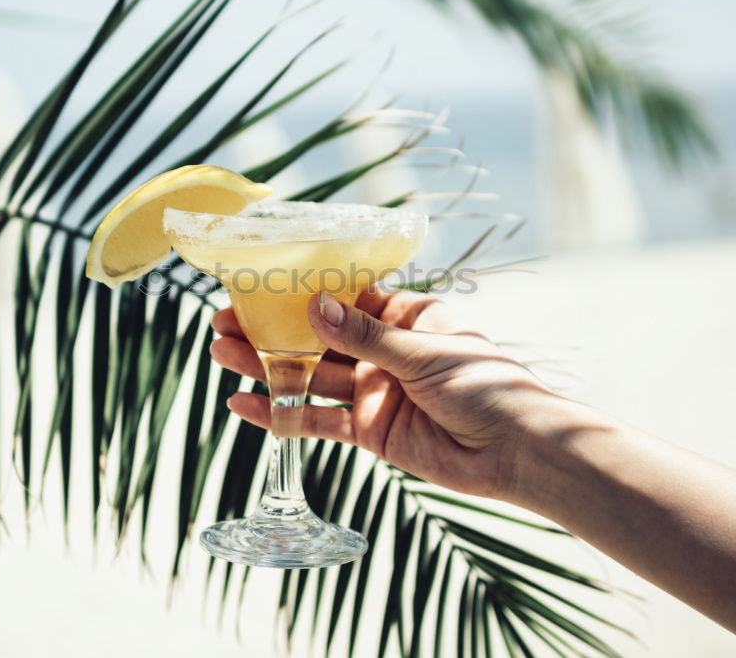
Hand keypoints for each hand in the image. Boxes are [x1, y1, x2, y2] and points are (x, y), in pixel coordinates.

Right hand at [210, 289, 570, 499]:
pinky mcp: (368, 430)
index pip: (342, 297)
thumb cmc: (484, 385)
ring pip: (309, 376)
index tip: (258, 284)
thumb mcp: (422, 353)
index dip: (300, 291)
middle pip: (316, 337)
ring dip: (266, 368)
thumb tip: (314, 305)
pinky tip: (246, 405)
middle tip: (223, 322)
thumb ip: (364, 336)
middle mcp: (382, 351)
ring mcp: (372, 390)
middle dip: (270, 330)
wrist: (513, 452)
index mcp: (402, 317)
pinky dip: (283, 414)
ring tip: (221, 354)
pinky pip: (319, 420)